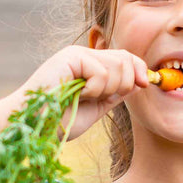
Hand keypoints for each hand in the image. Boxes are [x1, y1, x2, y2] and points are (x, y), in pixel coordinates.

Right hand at [6, 45, 148, 140]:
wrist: (36, 129)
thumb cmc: (60, 122)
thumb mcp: (97, 107)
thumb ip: (116, 93)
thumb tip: (140, 82)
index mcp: (91, 65)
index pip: (126, 57)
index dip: (140, 69)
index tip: (145, 84)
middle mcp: (84, 54)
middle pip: (126, 59)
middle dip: (125, 83)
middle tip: (104, 97)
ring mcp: (76, 54)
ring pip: (117, 66)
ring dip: (107, 89)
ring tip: (85, 97)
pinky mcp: (70, 57)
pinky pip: (101, 72)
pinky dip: (94, 89)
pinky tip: (77, 94)